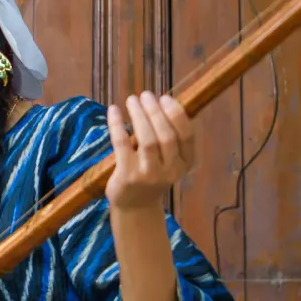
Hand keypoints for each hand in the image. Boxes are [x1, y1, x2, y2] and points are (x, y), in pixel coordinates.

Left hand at [105, 92, 194, 211]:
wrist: (135, 205)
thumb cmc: (152, 174)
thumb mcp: (168, 159)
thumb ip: (169, 136)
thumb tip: (161, 101)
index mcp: (185, 164)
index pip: (186, 135)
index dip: (176, 114)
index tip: (165, 98)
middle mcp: (171, 171)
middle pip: (165, 135)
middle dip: (155, 111)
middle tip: (146, 95)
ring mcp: (149, 175)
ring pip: (147, 140)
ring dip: (139, 115)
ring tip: (132, 99)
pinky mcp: (128, 176)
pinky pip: (122, 144)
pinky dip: (117, 124)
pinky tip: (113, 110)